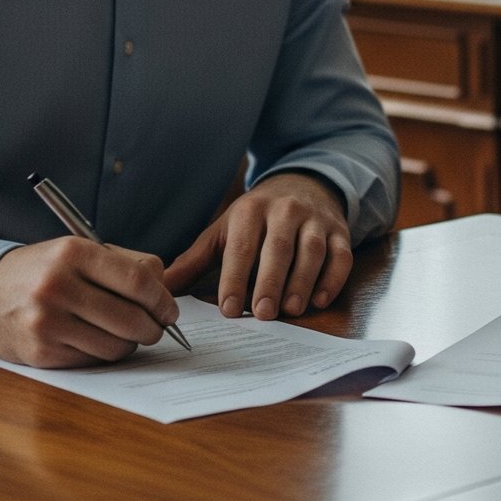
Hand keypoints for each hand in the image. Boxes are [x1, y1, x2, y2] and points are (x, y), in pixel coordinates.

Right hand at [0, 239, 179, 367]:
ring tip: (124, 333)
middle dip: (153, 328)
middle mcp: (57, 286)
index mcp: (73, 252)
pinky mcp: (40, 352)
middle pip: (131, 318)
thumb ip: (127, 264)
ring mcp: (46, 322)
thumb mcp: (81, 251)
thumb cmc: (47, 270)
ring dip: (130, 344)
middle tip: (156, 327)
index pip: (137, 280)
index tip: (169, 310)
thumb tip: (165, 292)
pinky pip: (92, 361)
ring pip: (116, 346)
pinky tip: (97, 340)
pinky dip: (104, 354)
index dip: (162, 300)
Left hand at [162, 172, 351, 319]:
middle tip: (262, 314)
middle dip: (270, 281)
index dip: (235, 278)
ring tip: (290, 310)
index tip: (228, 309)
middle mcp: (285, 210)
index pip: (242, 246)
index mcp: (250, 210)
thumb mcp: (224, 232)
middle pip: (278, 247)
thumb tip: (160, 288)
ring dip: (302, 281)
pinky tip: (320, 299)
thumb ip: (194, 261)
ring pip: (311, 250)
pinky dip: (332, 278)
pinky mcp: (339, 231)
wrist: (302, 186)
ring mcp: (315, 220)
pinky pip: (340, 254)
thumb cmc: (256, 219)